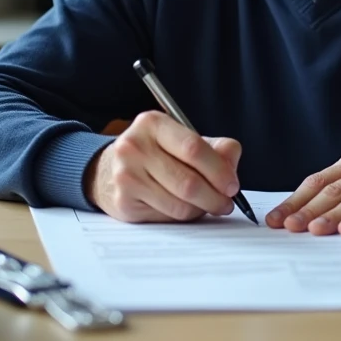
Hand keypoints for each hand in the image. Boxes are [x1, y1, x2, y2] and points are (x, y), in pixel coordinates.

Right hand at [84, 111, 241, 222]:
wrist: (107, 170)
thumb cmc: (153, 153)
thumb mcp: (181, 139)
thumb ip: (214, 147)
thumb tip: (231, 163)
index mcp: (153, 124)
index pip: (194, 148)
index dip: (219, 170)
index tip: (232, 185)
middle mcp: (135, 147)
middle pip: (188, 182)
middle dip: (215, 197)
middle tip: (226, 203)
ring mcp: (126, 176)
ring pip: (179, 204)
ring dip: (201, 209)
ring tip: (206, 205)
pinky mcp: (124, 202)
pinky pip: (166, 217)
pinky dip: (183, 216)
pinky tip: (184, 207)